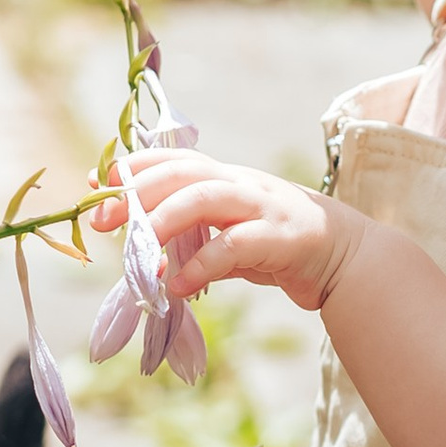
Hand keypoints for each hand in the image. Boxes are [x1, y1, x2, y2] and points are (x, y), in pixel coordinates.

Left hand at [106, 151, 359, 314]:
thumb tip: (148, 259)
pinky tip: (178, 286)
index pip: (173, 159)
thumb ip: (195, 242)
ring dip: (163, 221)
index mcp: (227, 178)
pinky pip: (233, 246)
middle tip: (102, 223)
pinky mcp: (281, 238)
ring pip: (203, 197)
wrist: (347, 258)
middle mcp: (242, 183)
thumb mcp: (233, 237)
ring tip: (138, 253)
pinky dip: (200, 266)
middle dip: (136, 193)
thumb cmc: (283, 247)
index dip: (133, 168)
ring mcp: (262, 207)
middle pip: (181, 172)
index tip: (98, 186)